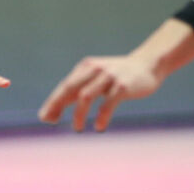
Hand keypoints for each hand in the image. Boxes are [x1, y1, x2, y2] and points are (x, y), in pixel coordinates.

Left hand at [39, 53, 161, 131]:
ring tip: (78, 128)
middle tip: (51, 122)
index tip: (44, 118)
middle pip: (69, 88)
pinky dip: (102, 116)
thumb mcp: (97, 78)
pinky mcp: (122, 85)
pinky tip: (99, 127)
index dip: (53, 102)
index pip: (65, 86)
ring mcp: (108, 76)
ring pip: (85, 96)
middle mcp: (95, 70)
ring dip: (79, 114)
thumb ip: (79, 90)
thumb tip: (56, 110)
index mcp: (86, 67)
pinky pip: (107, 103)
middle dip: (57, 105)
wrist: (149, 64)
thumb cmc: (119, 75)